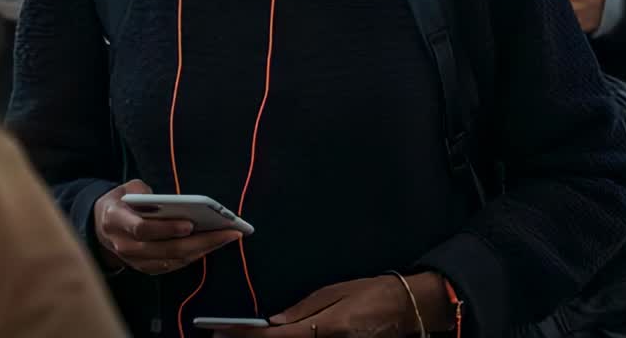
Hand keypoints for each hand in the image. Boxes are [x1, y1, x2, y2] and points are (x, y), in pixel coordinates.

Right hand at [93, 180, 241, 275]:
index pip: (142, 230)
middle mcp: (124, 246)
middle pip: (165, 249)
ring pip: (172, 260)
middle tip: (227, 232)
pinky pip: (172, 266)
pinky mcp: (144, 268)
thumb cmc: (121, 201)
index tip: (190, 224)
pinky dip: (193, 256)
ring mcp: (134, 261)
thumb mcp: (128, 188)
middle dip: (200, 241)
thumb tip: (173, 203)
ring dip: (202, 250)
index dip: (166, 229)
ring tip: (226, 237)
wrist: (101, 226)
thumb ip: (146, 193)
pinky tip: (212, 246)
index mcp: (116, 221)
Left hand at [213, 272, 450, 337]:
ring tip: (239, 337)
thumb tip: (274, 323)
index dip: (246, 336)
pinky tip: (272, 337)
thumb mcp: (336, 292)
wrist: (405, 308)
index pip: (276, 336)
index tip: (220, 331)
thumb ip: (304, 311)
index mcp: (326, 328)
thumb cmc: (371, 293)